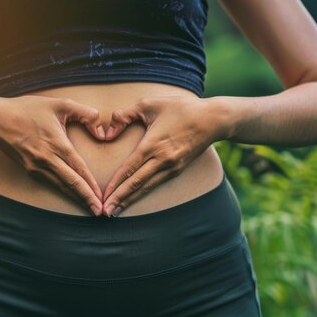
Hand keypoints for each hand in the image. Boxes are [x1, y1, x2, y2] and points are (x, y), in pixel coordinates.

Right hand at [0, 95, 106, 215]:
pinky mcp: (29, 170)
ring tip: (90, 209)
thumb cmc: (27, 109)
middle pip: (71, 183)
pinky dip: (63, 191)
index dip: (91, 185)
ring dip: (76, 198)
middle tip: (101, 213)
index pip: (78, 169)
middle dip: (87, 199)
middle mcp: (46, 159)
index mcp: (56, 144)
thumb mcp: (60, 104)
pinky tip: (72, 196)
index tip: (102, 197)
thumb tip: (103, 131)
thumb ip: (85, 113)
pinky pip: (50, 183)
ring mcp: (36, 167)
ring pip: (61, 186)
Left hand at [101, 95, 229, 216]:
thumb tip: (106, 132)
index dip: (115, 183)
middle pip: (136, 183)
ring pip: (146, 188)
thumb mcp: (149, 104)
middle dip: (119, 198)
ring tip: (115, 212)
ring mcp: (171, 167)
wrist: (212, 120)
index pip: (130, 168)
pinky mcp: (177, 170)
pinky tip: (133, 199)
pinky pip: (156, 184)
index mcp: (153, 144)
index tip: (103, 196)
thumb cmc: (180, 108)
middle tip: (105, 212)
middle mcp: (162, 160)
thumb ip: (124, 115)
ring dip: (129, 200)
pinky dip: (142, 194)